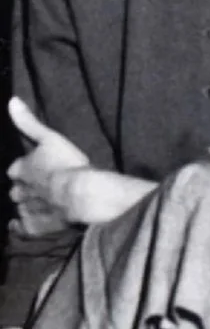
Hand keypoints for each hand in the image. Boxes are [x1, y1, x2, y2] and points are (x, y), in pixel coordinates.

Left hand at [7, 96, 108, 235]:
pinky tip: (23, 224)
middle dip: (26, 188)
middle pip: (17, 189)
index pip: (17, 169)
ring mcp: (24, 209)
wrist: (79, 195)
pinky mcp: (32, 227)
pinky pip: (21, 227)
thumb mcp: (51, 138)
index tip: (37, 170)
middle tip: (43, 187)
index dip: (26, 170)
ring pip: (20, 206)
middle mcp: (17, 190)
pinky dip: (21, 225)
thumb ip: (29, 122)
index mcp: (20, 170)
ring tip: (41, 204)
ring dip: (27, 205)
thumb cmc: (67, 164)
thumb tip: (11, 101)